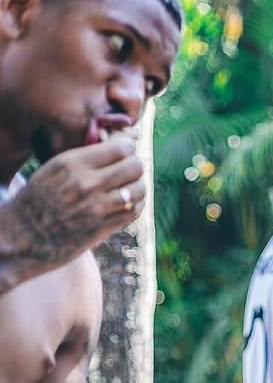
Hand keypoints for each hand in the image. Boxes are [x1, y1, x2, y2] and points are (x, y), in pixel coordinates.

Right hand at [6, 136, 145, 279]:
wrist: (22, 235)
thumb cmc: (37, 198)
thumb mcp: (54, 169)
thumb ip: (84, 160)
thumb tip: (117, 147)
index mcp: (72, 163)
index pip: (120, 147)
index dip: (129, 147)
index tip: (128, 149)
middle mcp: (87, 183)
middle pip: (134, 167)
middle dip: (137, 165)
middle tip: (133, 167)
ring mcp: (97, 208)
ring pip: (139, 190)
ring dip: (140, 185)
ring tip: (134, 185)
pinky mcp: (103, 228)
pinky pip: (134, 211)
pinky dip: (137, 204)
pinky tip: (131, 202)